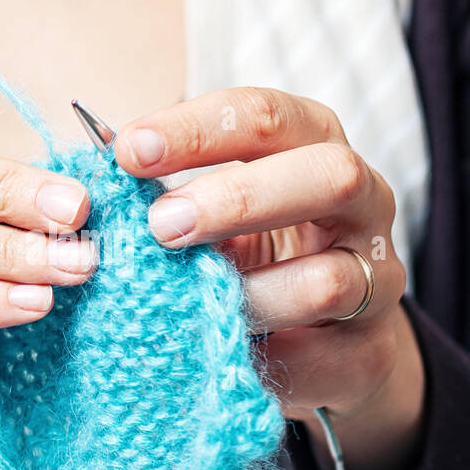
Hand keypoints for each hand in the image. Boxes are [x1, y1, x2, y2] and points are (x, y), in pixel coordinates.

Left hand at [113, 88, 425, 469]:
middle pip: (327, 175)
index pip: (265, 116)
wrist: (325, 340)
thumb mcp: (212, 213)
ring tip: (191, 300)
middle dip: (239, 198)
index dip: (197, 128)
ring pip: (329, 278)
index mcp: (313, 144)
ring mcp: (377, 275)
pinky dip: (265, 351)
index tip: (128, 151)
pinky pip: (319, 353)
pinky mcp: (369, 348)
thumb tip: (92, 181)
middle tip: (160, 226)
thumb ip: (167, 195)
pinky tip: (224, 346)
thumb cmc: (254, 254)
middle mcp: (361, 199)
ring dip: (248, 292)